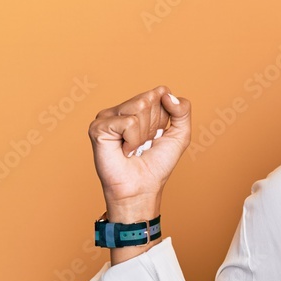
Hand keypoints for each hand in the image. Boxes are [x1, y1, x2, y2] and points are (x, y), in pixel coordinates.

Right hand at [87, 86, 190, 219]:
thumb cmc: (158, 164)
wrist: (142, 187)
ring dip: (144, 133)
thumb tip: (167, 94)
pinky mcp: (98, 127)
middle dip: (154, 125)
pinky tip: (124, 150)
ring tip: (134, 147)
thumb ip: (182, 110)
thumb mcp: (180, 134)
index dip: (166, 116)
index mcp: (140, 107)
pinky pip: (129, 122)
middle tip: (144, 144)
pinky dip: (133, 139)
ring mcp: (108, 116)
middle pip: (150, 98)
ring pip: (139, 107)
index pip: (161, 92)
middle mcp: (122, 109)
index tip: (158, 134)